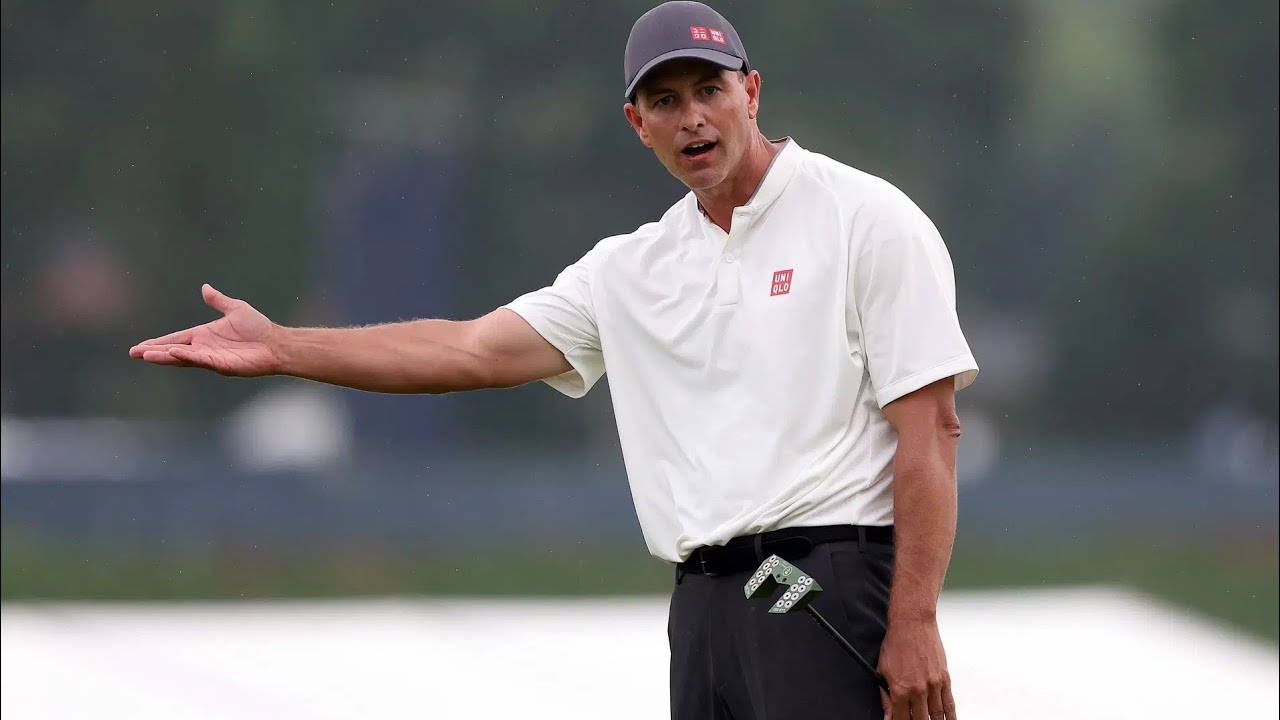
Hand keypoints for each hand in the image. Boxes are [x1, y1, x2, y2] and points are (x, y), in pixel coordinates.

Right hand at [129, 284, 281, 376]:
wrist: (276, 342)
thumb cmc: (258, 328)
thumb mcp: (235, 309)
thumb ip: (218, 300)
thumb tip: (205, 287)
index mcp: (204, 335)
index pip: (175, 339)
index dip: (158, 343)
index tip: (140, 347)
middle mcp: (204, 348)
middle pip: (173, 350)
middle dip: (154, 352)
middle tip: (134, 354)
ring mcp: (212, 358)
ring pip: (183, 358)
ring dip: (165, 356)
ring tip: (147, 355)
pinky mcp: (222, 365)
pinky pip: (201, 360)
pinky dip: (187, 356)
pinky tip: (174, 353)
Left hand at [878, 616, 955, 719]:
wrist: (913, 624)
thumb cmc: (897, 643)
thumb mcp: (882, 671)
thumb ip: (885, 697)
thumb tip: (888, 716)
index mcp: (900, 690)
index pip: (902, 719)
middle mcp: (918, 690)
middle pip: (921, 719)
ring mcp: (933, 685)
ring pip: (937, 715)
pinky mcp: (944, 678)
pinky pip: (949, 703)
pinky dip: (950, 715)